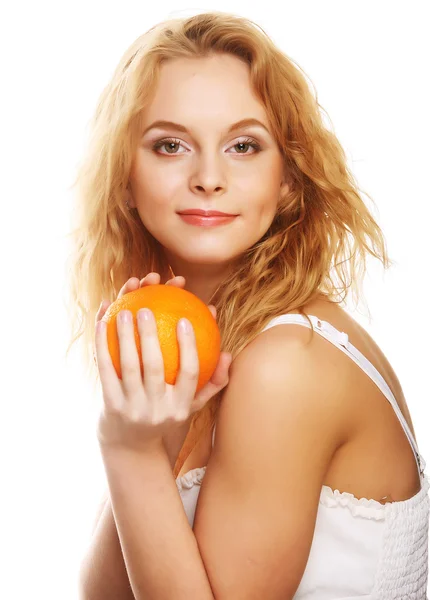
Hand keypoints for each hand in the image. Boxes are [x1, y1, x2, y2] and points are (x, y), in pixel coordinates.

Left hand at [94, 273, 231, 453]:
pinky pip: (106, 370)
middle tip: (146, 309)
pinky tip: (102, 325)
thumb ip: (213, 381)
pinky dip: (104, 346)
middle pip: (155, 367)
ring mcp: (133, 409)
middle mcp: (158, 409)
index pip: (189, 372)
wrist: (132, 447)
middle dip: (150, 335)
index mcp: (181, 406)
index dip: (189, 345)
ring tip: (124, 312)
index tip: (184, 319)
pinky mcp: (111, 406)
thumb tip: (228, 353)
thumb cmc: (165, 415)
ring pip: (129, 366)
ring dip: (125, 336)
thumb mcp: (191, 405)